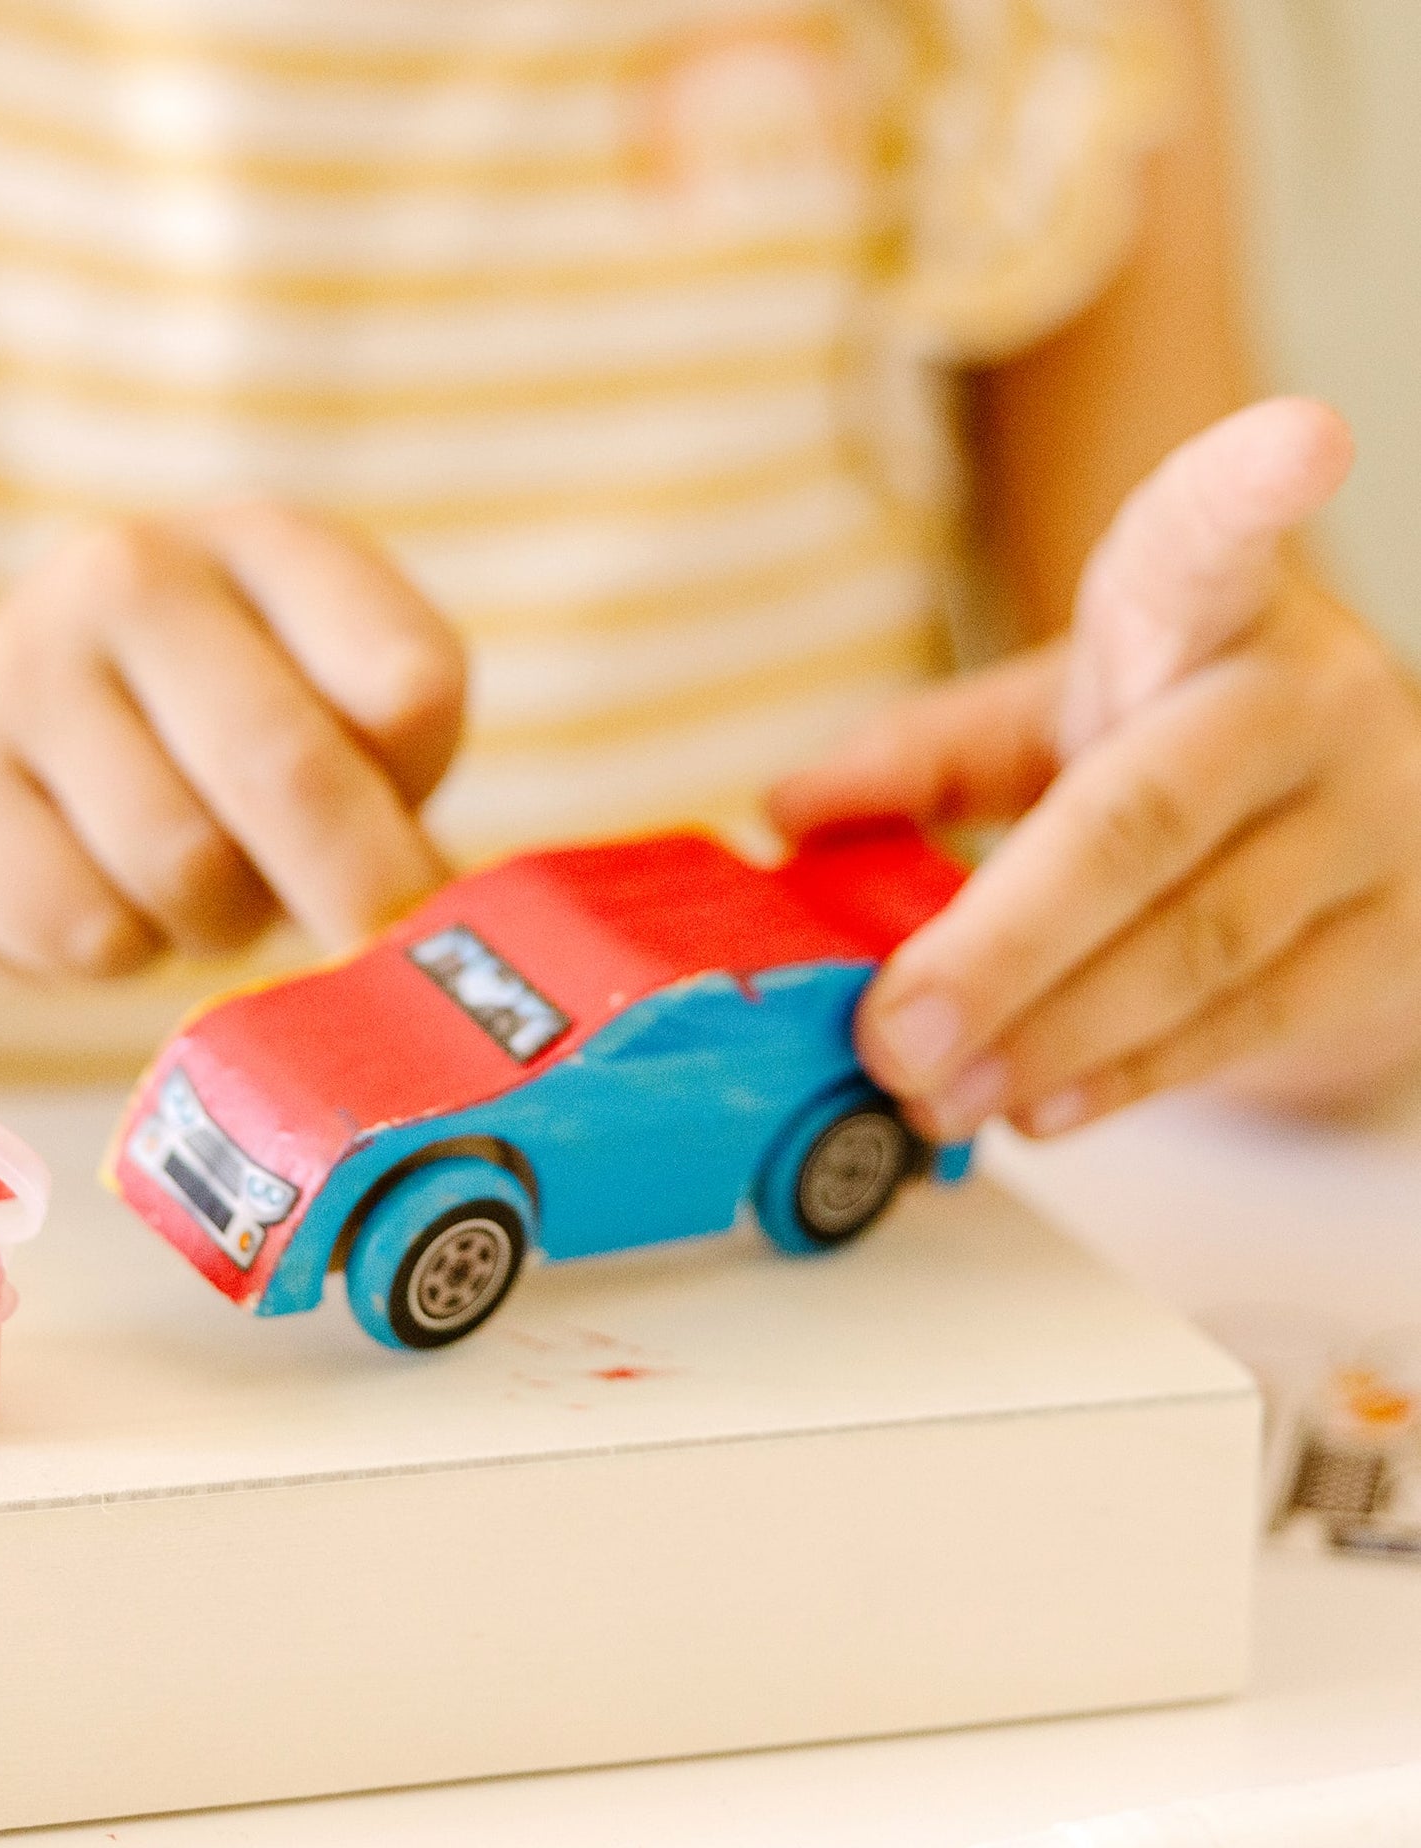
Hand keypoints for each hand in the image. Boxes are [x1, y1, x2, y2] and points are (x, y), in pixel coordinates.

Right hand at [0, 503, 463, 981]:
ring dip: (214, 920)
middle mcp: (135, 572)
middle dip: (350, 891)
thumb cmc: (197, 769)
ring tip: (191, 886)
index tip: (430, 874)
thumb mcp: (318, 728)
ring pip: (187, 867)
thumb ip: (388, 771)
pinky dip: (120, 950)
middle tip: (375, 965)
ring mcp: (24, 668)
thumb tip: (443, 903)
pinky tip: (95, 899)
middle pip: (290, 767)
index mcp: (267, 544)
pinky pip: (92, 928)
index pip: (407, 673)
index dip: (424, 800)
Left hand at [767, 398, 1420, 1136]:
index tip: (1297, 444)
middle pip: (1148, 815)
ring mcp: (1373, 826)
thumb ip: (927, 756)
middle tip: (891, 1031)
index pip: (1217, 544)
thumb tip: (785, 817)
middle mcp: (1309, 702)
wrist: (1352, 830)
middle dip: (1007, 940)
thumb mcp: (1053, 719)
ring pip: (1200, 940)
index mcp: (1210, 614)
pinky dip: (1127, 1074)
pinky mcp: (1396, 942)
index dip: (1248, 491)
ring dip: (1050, 1034)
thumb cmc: (1169, 749)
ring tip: (933, 1091)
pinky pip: (1249, 1021)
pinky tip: (1041, 1106)